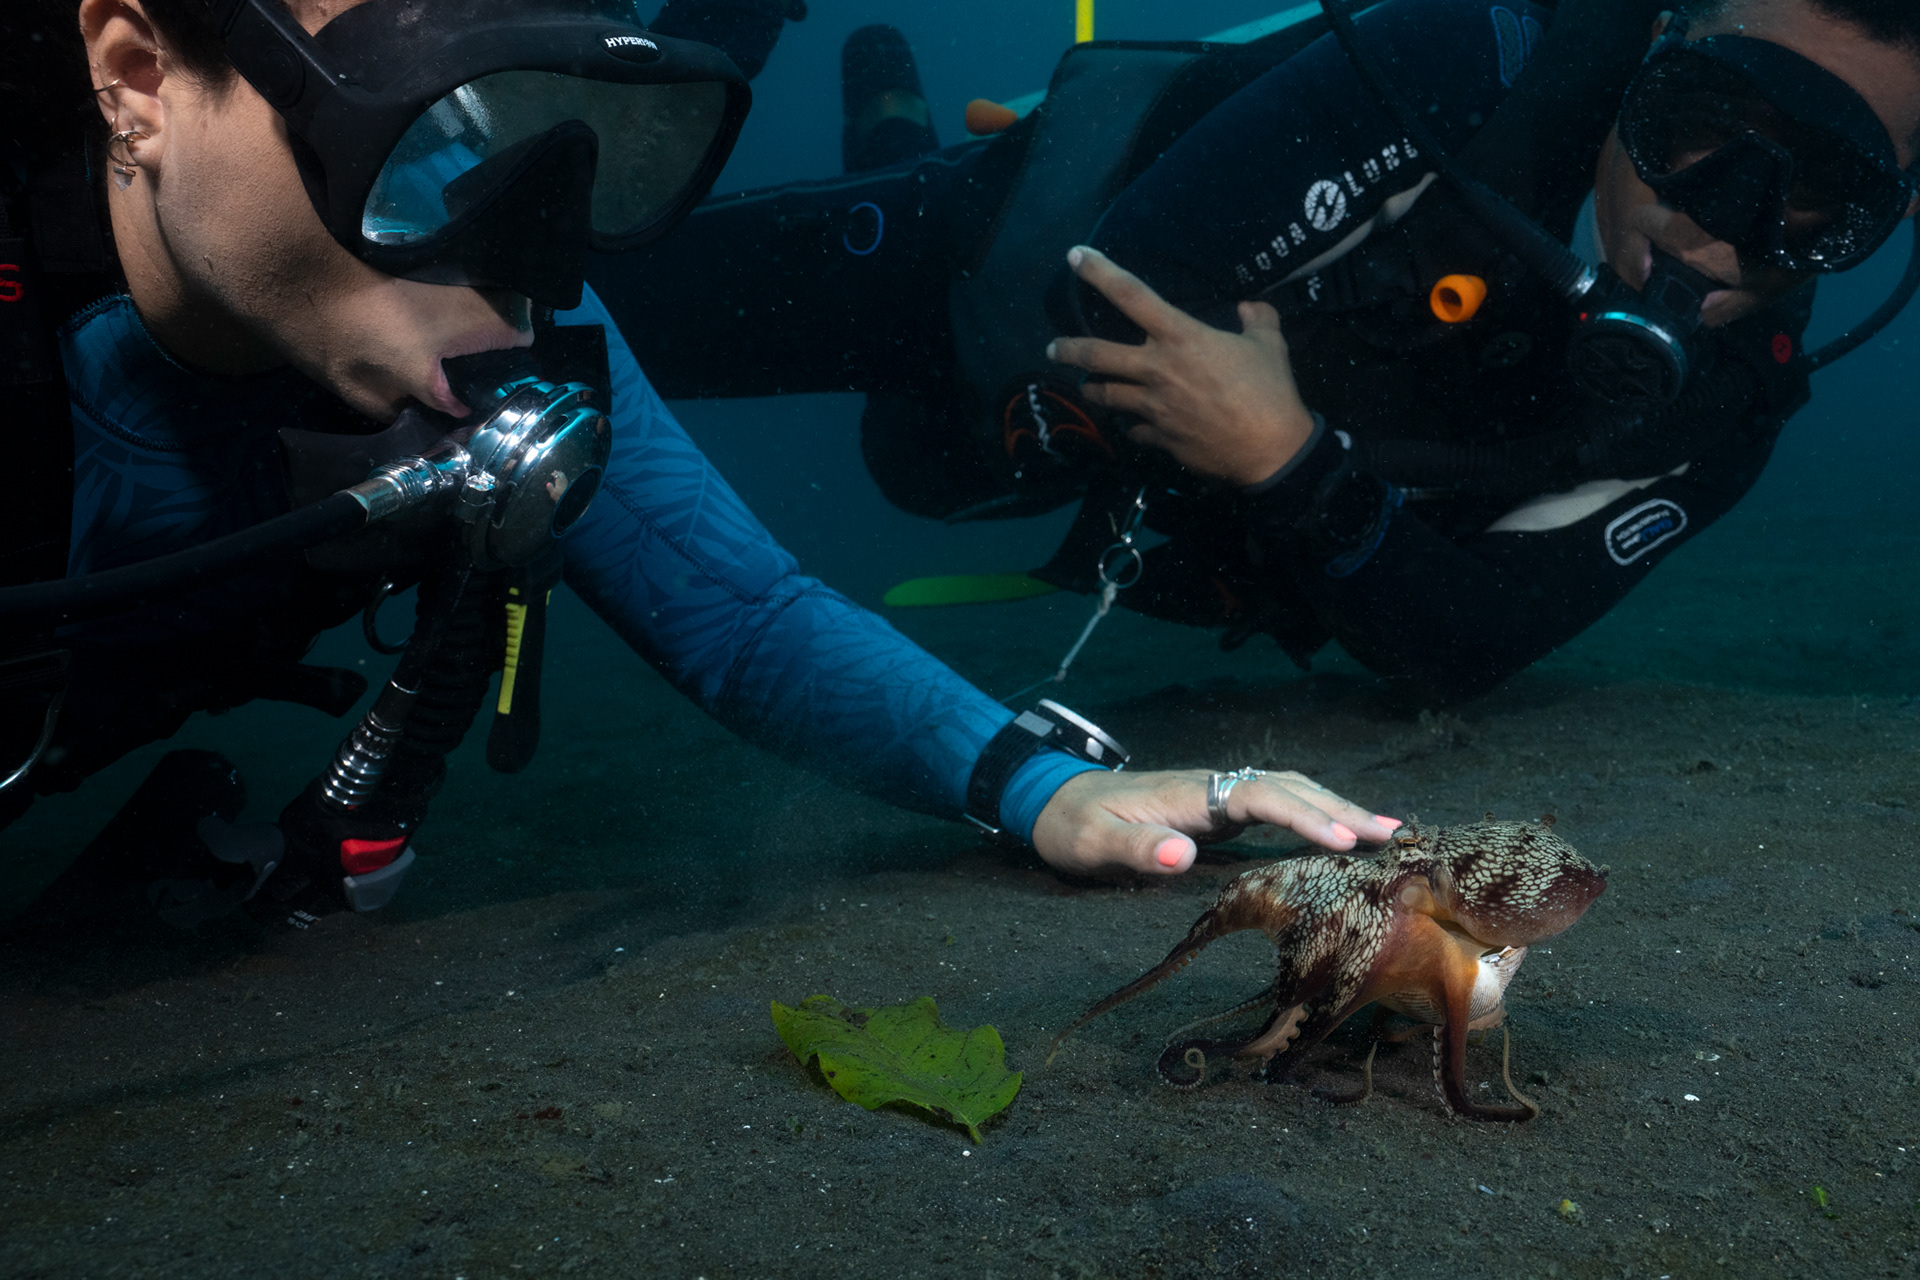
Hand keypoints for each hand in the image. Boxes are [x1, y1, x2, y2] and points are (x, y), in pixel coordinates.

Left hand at [1030, 767, 1399, 877]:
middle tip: (1392, 835)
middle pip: (1287, 788)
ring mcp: (1216, 795)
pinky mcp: (1216, 809)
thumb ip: (1136, 847)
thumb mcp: (1093, 842)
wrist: (1052, 802)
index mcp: (1190, 793)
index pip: (1260, 796)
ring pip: (1287, 791)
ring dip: (1334, 809)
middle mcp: (1212, 787)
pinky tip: (1336, 833)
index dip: (1303, 817)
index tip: (1344, 842)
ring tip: (1385, 832)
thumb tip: (1185, 854)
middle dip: (1339, 809)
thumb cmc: (1072, 826)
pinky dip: (1312, 814)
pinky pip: (1276, 806)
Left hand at [1046, 246, 1316, 486]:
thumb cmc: (1270, 390)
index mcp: (1181, 337)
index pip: (1131, 295)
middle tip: (1053, 349)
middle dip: (1067, 351)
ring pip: (1105, 395)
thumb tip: (1250, 305)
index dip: (1099, 272)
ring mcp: (1153, 406)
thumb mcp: (1269, 343)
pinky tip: (1132, 423)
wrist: (1270, 450)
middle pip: (1096, 355)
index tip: (1074, 256)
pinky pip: (1133, 428)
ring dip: (1092, 389)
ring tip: (1087, 387)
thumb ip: (1257, 317)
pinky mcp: (1158, 437)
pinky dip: (1130, 424)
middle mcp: (1157, 368)